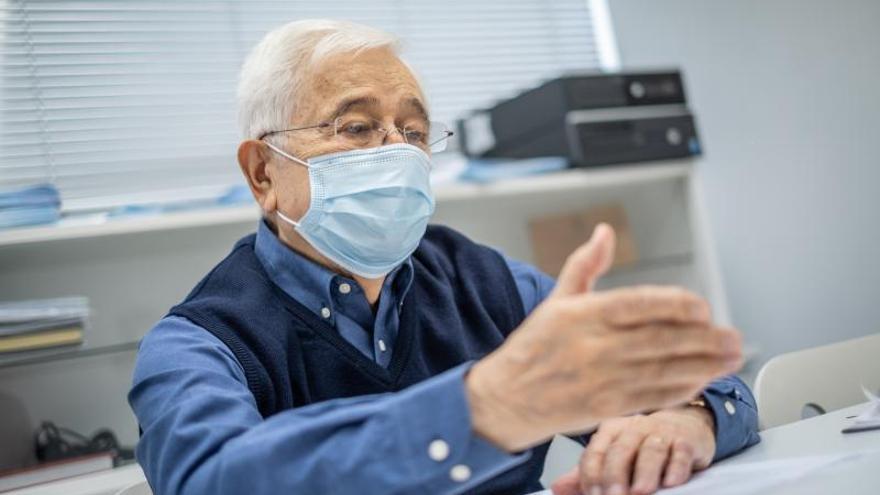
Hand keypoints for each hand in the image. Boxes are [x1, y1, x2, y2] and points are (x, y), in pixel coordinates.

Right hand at [466, 224, 742, 451]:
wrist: (506, 399)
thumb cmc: (533, 348)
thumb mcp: (555, 300)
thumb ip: (585, 265)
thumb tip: (604, 231)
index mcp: (581, 315)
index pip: (637, 304)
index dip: (673, 305)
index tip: (702, 307)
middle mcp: (593, 346)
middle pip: (658, 340)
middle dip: (702, 340)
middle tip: (734, 337)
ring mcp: (601, 379)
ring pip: (661, 370)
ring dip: (702, 366)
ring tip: (730, 358)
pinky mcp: (605, 407)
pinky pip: (650, 397)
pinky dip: (680, 390)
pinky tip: (702, 382)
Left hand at [551, 406, 715, 494]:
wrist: (685, 426)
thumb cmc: (643, 445)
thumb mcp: (615, 454)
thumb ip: (590, 472)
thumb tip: (557, 488)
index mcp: (611, 431)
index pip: (596, 451)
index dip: (591, 473)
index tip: (592, 494)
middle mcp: (634, 428)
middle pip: (621, 450)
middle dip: (615, 475)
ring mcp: (661, 433)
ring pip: (651, 450)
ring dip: (645, 472)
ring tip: (641, 492)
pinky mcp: (686, 441)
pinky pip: (680, 452)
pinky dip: (676, 467)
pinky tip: (671, 481)